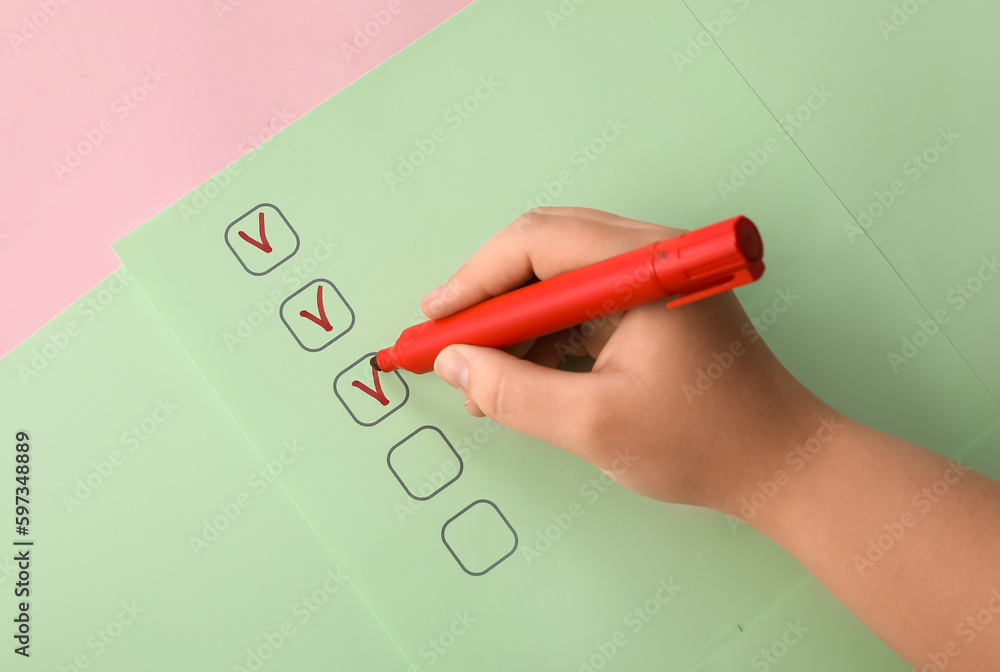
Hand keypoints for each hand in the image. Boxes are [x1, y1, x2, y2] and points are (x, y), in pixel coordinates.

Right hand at [422, 207, 836, 512]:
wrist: (783, 463)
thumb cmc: (704, 443)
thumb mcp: (593, 425)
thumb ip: (512, 393)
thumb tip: (455, 363)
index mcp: (645, 266)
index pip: (536, 242)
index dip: (474, 281)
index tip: (436, 323)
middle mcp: (651, 254)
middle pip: (543, 248)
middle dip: (490, 297)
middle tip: (449, 343)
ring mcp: (656, 276)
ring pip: (559, 276)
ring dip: (516, 319)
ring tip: (482, 375)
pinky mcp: (657, 303)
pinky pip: (583, 301)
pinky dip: (547, 332)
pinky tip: (524, 375)